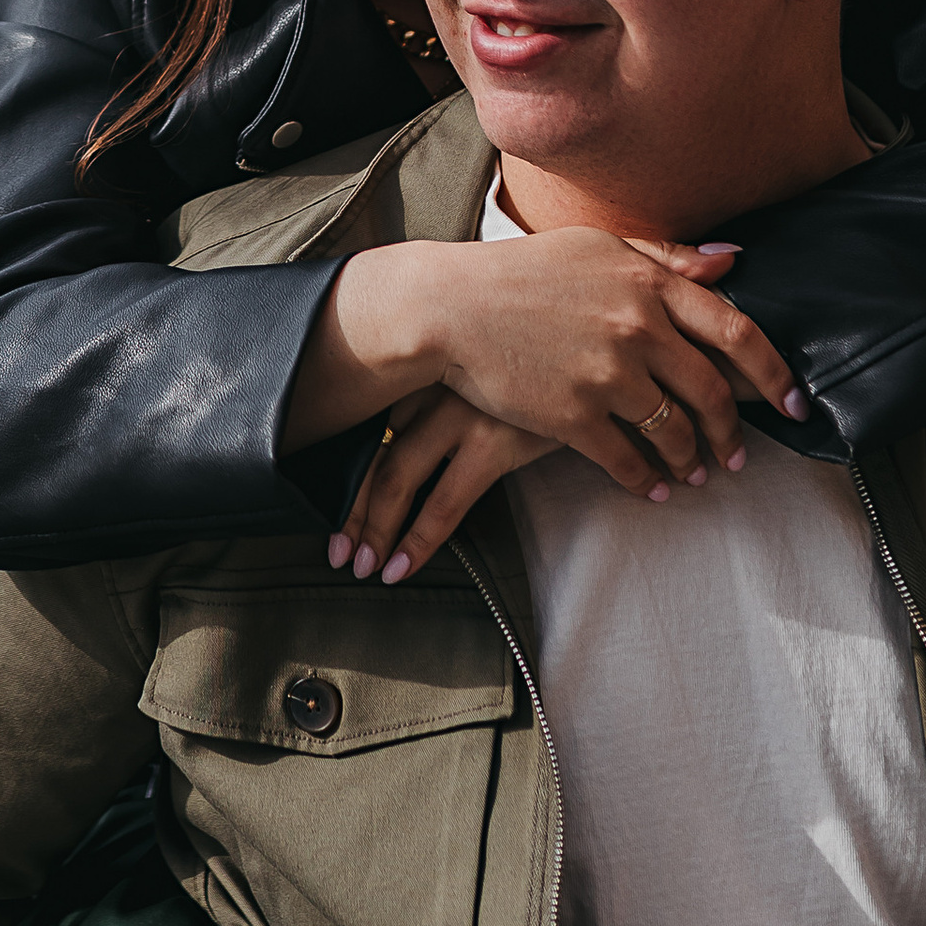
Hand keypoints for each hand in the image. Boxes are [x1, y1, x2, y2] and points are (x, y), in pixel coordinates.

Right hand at [293, 231, 791, 575]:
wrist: (450, 306)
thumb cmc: (524, 271)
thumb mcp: (597, 248)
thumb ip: (666, 256)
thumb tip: (732, 260)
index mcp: (650, 284)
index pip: (736, 331)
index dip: (774, 373)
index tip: (794, 403)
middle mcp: (637, 328)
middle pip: (710, 392)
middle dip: (731, 431)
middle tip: (737, 455)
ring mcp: (606, 373)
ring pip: (673, 432)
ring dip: (691, 460)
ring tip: (695, 475)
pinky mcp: (572, 415)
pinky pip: (627, 459)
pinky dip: (647, 480)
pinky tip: (653, 488)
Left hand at [334, 387, 554, 581]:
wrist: (592, 359)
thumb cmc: (535, 371)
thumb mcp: (480, 371)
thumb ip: (442, 398)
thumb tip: (405, 453)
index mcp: (422, 366)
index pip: (365, 429)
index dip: (344, 480)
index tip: (332, 518)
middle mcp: (431, 383)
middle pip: (373, 457)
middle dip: (350, 513)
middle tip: (338, 554)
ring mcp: (461, 411)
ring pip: (396, 479)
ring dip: (375, 530)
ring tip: (366, 566)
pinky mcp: (495, 440)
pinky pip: (444, 503)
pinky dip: (418, 541)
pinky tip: (402, 566)